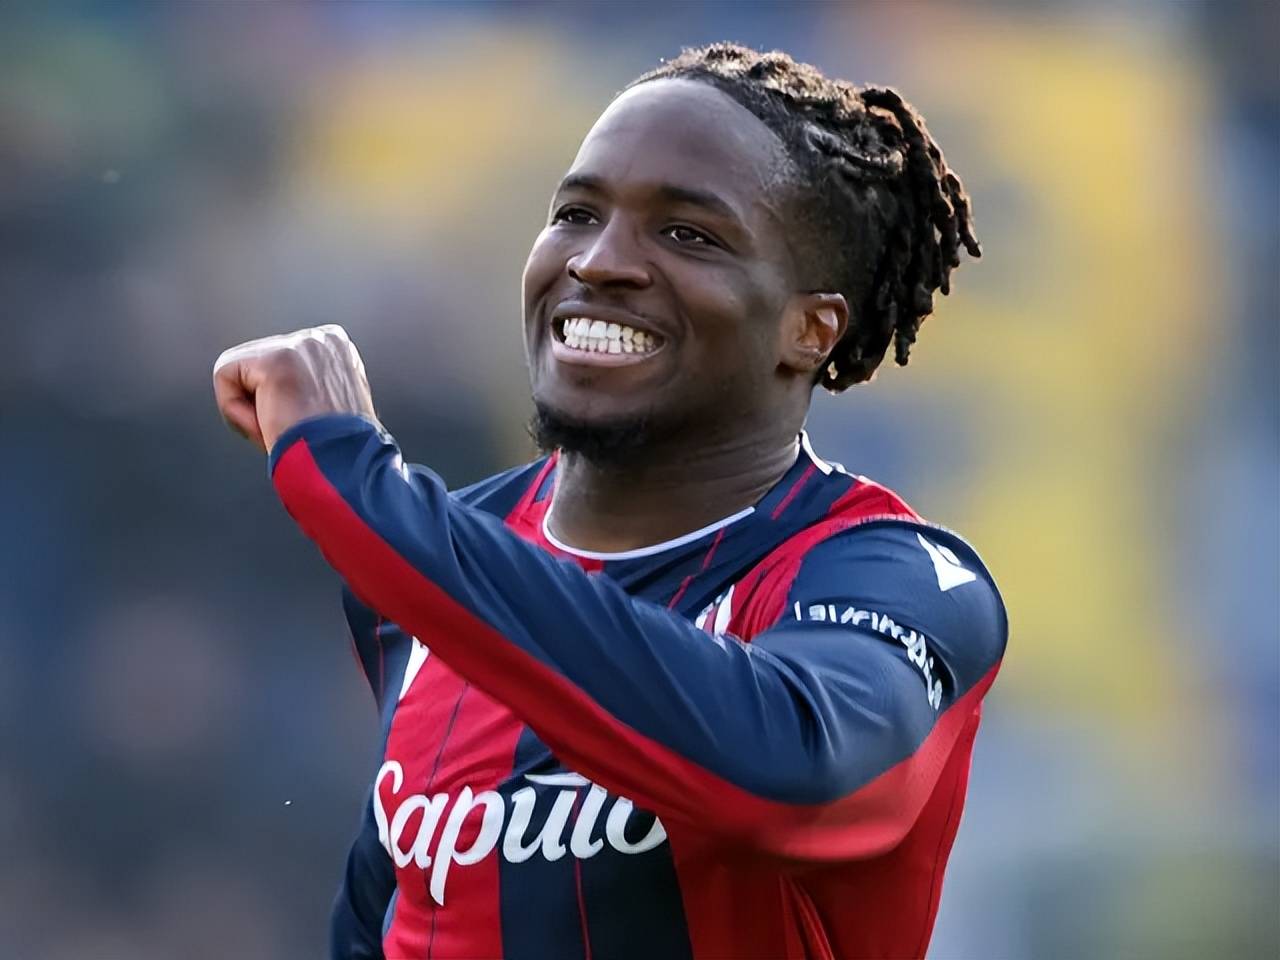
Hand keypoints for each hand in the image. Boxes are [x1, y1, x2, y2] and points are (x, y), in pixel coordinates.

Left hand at [213, 324, 378, 452]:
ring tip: (285, 430)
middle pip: (255, 368)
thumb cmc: (338, 454)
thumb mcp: (328, 409)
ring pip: (238, 373)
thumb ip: (305, 387)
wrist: (344, 468)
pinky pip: (226, 377)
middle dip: (264, 407)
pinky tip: (271, 426)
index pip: (276, 366)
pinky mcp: (274, 360)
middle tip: (296, 433)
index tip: (306, 428)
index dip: (281, 404)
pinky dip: (238, 414)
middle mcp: (321, 339)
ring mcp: (299, 345)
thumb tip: (271, 392)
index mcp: (337, 349)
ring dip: (252, 413)